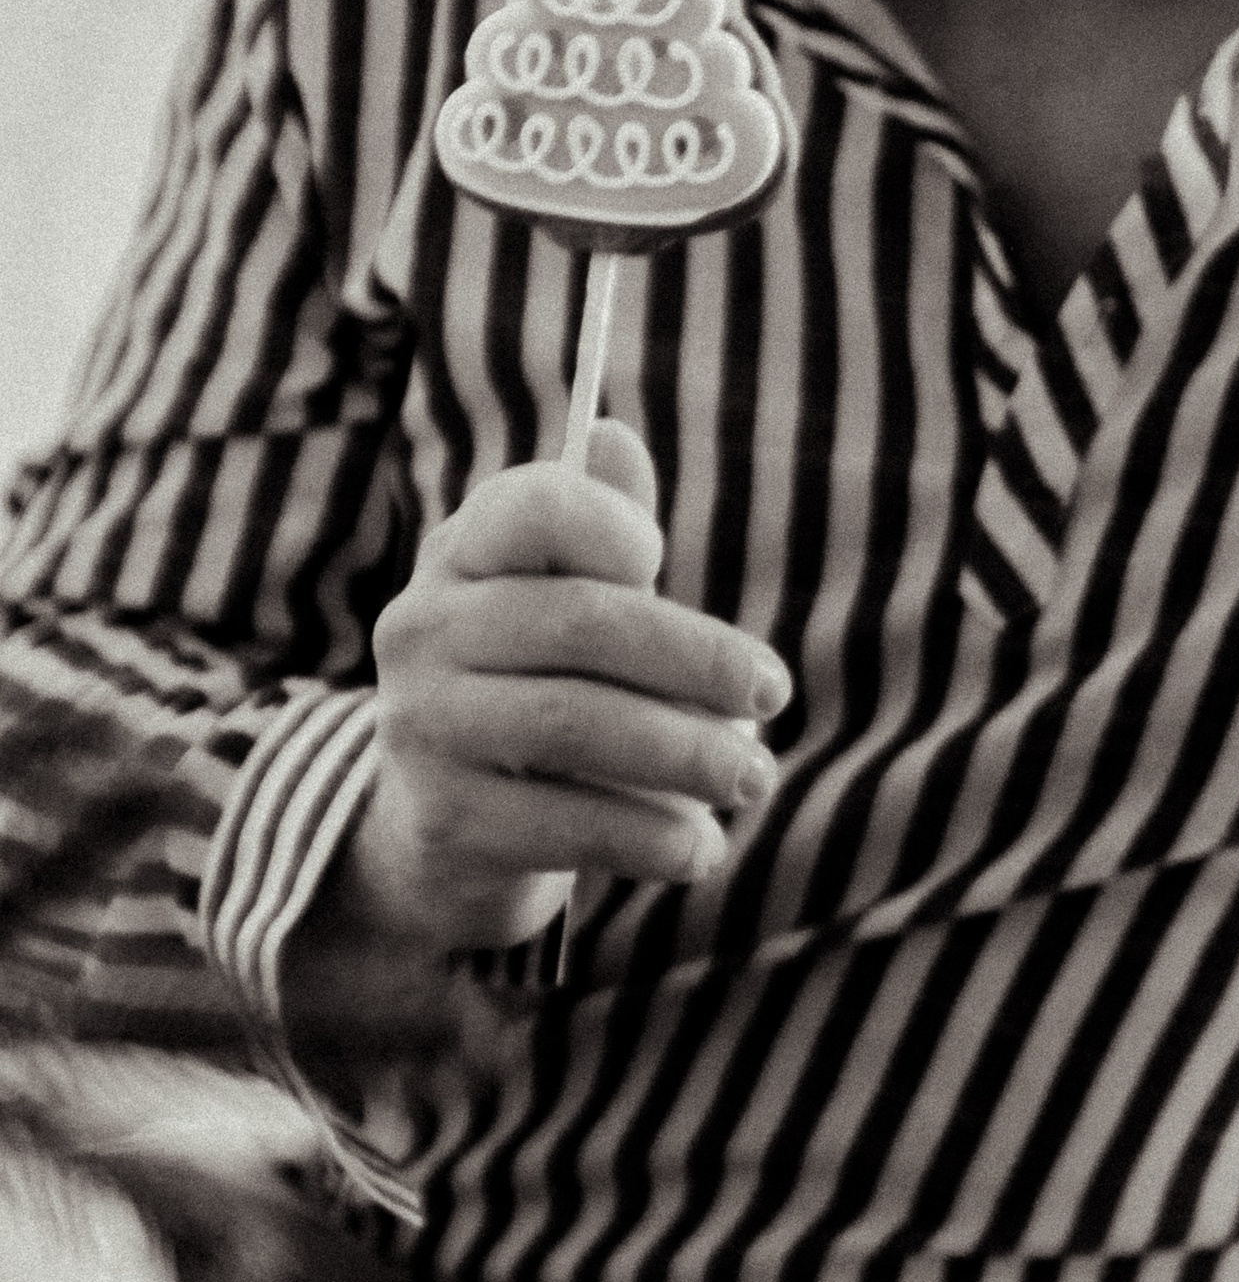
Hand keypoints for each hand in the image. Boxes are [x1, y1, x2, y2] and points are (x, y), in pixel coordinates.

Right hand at [320, 421, 790, 961]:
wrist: (447, 833)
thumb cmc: (542, 690)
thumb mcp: (572, 606)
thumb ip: (604, 532)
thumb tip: (614, 436)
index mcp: (464, 555)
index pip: (535, 505)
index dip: (614, 525)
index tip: (662, 562)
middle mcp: (424, 628)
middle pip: (580, 620)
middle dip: (697, 659)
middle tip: (772, 699)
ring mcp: (423, 724)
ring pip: (575, 721)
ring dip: (687, 752)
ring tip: (752, 776)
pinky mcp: (445, 819)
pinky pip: (568, 821)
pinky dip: (653, 834)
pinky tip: (702, 845)